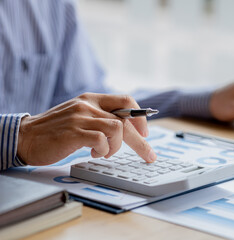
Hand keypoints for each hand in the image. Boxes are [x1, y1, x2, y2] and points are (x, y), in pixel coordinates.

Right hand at [17, 93, 156, 165]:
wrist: (26, 137)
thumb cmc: (56, 130)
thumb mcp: (80, 115)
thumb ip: (100, 116)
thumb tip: (125, 127)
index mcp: (91, 99)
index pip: (125, 100)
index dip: (140, 115)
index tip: (145, 132)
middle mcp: (88, 105)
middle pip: (126, 119)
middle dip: (141, 141)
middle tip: (149, 155)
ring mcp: (81, 118)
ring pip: (117, 129)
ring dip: (117, 147)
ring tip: (105, 153)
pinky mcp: (74, 132)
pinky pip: (102, 140)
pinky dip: (104, 150)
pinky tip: (95, 154)